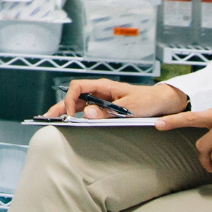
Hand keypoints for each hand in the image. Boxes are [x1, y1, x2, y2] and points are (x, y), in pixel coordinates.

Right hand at [46, 79, 190, 119]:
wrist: (164, 103)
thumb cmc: (149, 100)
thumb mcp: (129, 107)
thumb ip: (107, 111)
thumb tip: (87, 114)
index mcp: (104, 87)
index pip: (78, 88)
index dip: (69, 99)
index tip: (68, 114)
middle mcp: (101, 92)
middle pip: (74, 96)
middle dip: (60, 106)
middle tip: (47, 118)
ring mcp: (103, 101)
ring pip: (80, 105)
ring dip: (67, 112)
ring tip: (54, 122)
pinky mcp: (108, 110)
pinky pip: (90, 112)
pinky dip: (79, 118)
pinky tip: (73, 124)